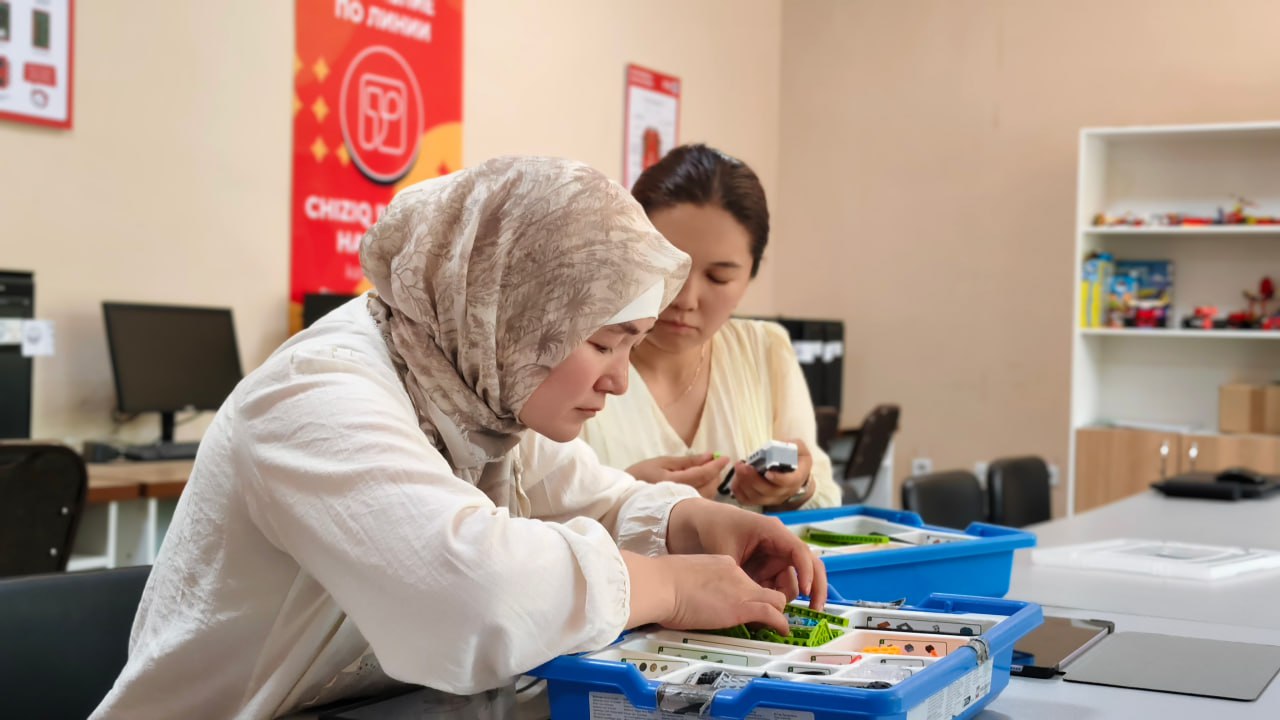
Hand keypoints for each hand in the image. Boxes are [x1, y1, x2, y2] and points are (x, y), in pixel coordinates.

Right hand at [622, 552, 790, 633]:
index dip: (747, 593)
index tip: (743, 605)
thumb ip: (694, 585)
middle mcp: (736, 572)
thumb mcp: (683, 578)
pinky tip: (782, 631)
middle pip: (762, 587)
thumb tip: (690, 598)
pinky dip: (781, 624)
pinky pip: (773, 614)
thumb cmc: (661, 584)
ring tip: (779, 626)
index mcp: (721, 563)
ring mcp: (741, 589)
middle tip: (767, 618)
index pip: (743, 578)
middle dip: (768, 602)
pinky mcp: (742, 607)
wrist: (661, 585)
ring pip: (775, 599)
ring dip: (778, 614)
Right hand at [627, 453, 730, 498]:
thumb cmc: (642, 474)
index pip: (701, 474)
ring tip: (709, 471)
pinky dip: (706, 490)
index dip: (716, 466)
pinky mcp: (680, 512)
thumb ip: (688, 461)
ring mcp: (680, 506)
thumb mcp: (663, 462)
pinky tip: (702, 483)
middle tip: (716, 462)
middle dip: (715, 474)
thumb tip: (710, 456)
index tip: (726, 458)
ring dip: (712, 482)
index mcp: (672, 482)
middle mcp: (678, 497)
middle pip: (707, 486)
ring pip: (706, 495)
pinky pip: (699, 500)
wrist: (625, 496)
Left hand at [666, 499, 826, 609]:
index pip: (799, 552)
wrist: (693, 523)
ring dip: (784, 597)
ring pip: (791, 580)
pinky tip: (762, 609)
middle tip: (815, 611)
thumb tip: (752, 600)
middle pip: (807, 565)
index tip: (806, 593)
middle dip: (814, 588)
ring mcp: (772, 557)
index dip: (806, 572)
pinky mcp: (763, 569)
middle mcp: (777, 544)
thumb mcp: (725, 550)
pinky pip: (775, 586)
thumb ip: (740, 575)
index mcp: (772, 531)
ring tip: (769, 611)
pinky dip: (772, 598)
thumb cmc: (711, 527)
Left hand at [731, 439, 813, 507]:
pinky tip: (736, 479)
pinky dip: (739, 491)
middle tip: (743, 466)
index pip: (789, 482)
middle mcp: (785, 491)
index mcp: (796, 478)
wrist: (792, 471)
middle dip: (753, 479)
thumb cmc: (795, 457)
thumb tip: (782, 444)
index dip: (778, 479)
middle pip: (768, 491)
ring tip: (738, 468)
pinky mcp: (761, 499)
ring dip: (744, 484)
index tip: (767, 472)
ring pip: (756, 497)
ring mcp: (772, 498)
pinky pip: (747, 500)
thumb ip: (793, 444)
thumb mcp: (798, 447)